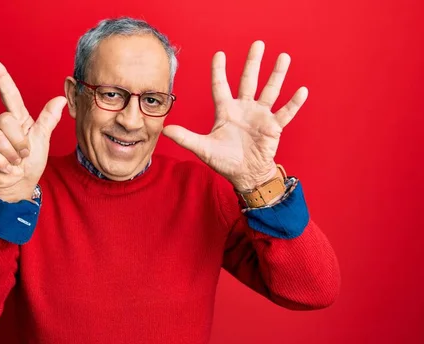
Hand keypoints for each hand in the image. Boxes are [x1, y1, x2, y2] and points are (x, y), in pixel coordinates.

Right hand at [0, 58, 66, 201]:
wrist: (17, 186)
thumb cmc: (30, 164)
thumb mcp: (42, 140)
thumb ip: (48, 120)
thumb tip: (60, 99)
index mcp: (16, 119)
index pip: (8, 94)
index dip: (1, 77)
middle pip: (6, 120)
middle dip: (19, 142)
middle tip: (22, 155)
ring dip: (11, 154)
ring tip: (13, 162)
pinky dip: (1, 162)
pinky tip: (4, 167)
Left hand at [162, 41, 307, 191]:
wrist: (244, 175)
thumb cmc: (224, 161)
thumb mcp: (203, 148)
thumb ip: (186, 138)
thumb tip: (166, 129)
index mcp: (226, 111)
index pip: (221, 86)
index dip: (219, 71)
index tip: (219, 54)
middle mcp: (244, 109)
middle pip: (249, 81)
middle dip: (253, 63)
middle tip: (258, 44)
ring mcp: (260, 116)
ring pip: (270, 91)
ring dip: (277, 75)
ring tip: (284, 58)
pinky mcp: (273, 127)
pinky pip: (285, 113)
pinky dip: (293, 103)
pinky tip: (301, 90)